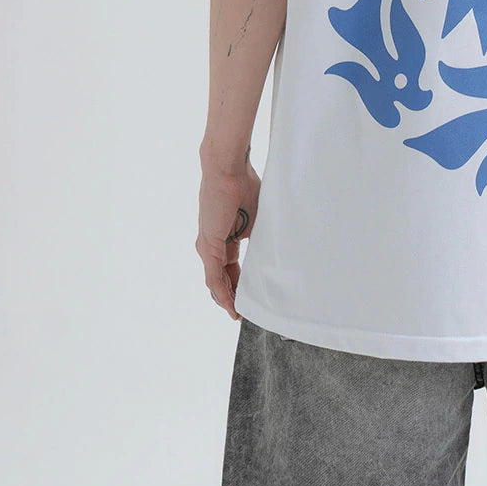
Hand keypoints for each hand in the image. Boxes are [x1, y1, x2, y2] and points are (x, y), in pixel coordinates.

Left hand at [196, 162, 260, 319]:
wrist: (229, 171)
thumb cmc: (245, 186)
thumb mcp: (259, 218)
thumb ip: (262, 236)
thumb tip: (278, 250)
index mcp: (225, 237)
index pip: (231, 268)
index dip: (240, 284)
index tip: (252, 299)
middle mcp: (213, 244)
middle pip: (221, 278)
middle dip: (232, 297)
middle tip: (244, 313)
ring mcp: (208, 246)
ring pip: (215, 281)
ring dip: (227, 299)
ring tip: (238, 314)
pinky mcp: (207, 245)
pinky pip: (213, 276)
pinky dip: (222, 292)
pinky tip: (231, 305)